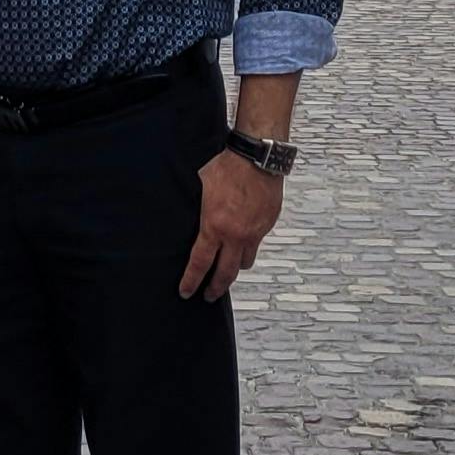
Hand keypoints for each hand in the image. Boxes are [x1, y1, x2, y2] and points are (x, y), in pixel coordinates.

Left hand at [178, 150, 283, 300]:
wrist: (257, 158)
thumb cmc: (227, 168)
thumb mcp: (201, 189)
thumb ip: (199, 212)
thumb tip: (194, 222)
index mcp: (214, 227)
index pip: (200, 264)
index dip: (191, 281)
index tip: (186, 292)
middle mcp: (236, 236)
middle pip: (226, 274)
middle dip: (215, 288)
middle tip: (208, 296)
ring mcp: (254, 232)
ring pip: (245, 261)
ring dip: (235, 267)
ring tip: (228, 268)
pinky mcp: (267, 225)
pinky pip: (257, 242)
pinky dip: (249, 244)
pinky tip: (243, 237)